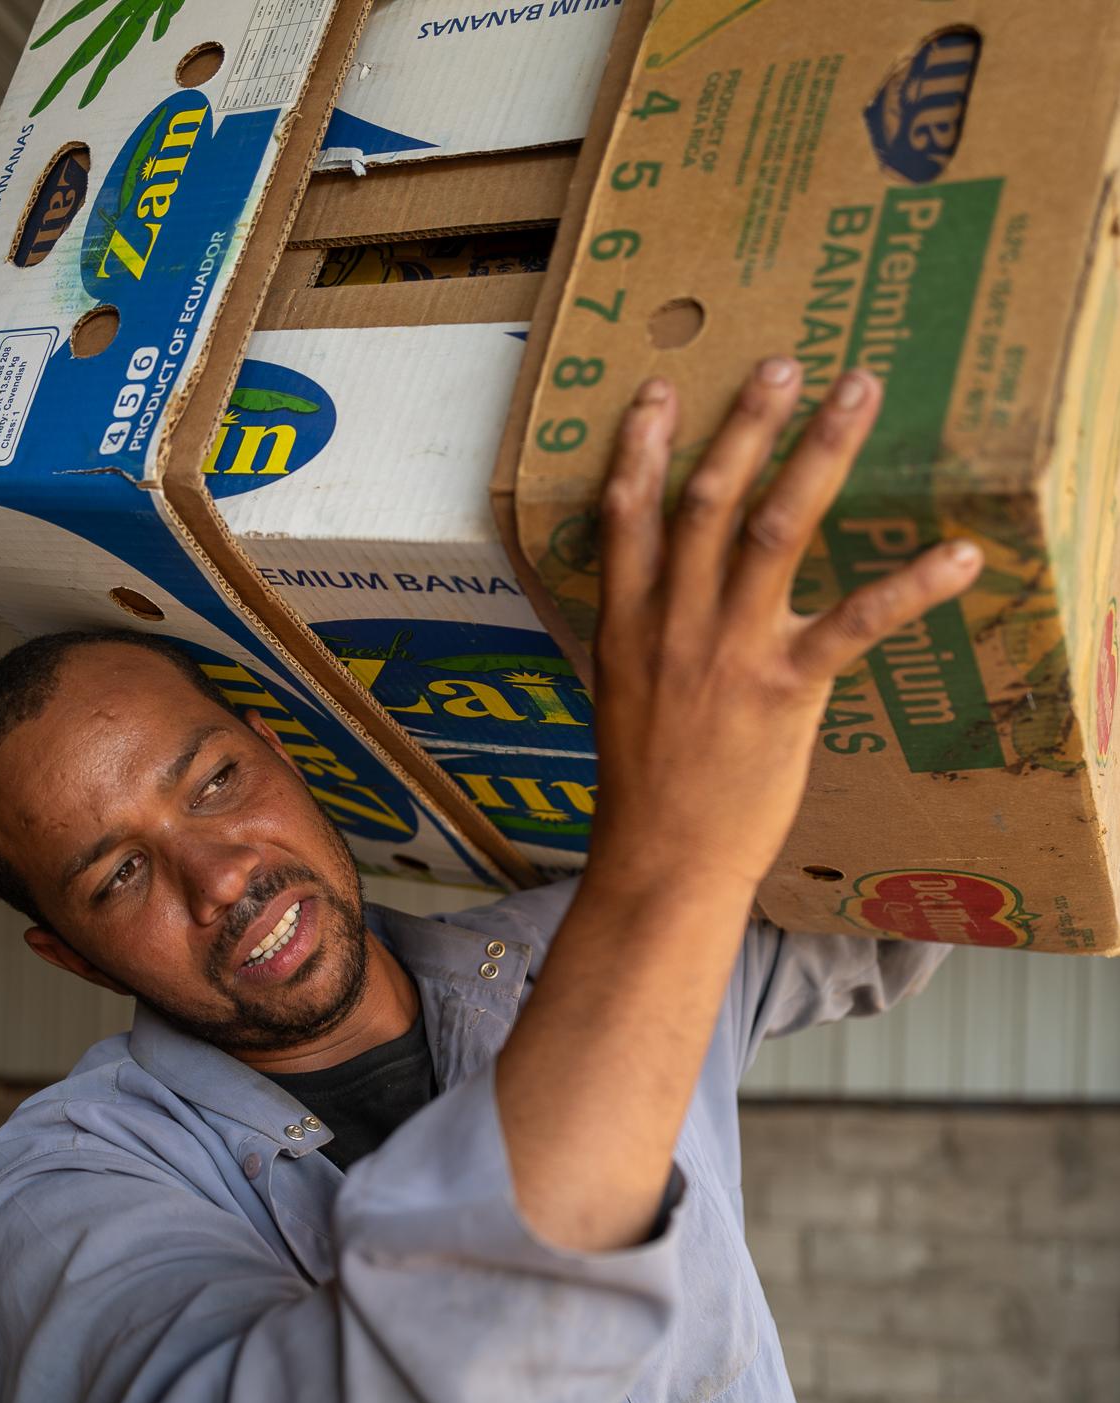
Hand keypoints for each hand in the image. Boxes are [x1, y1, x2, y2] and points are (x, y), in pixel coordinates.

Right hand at [585, 360, 981, 903]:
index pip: (627, 517)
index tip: (661, 390)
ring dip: (817, 455)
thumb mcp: (620, 700)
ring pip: (774, 532)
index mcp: (627, 625)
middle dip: (745, 425)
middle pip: (707, 501)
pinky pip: (853, 625)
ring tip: (853, 396)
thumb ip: (637, 642)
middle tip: (782, 364)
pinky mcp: (785, 692)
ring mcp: (729, 652)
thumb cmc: (645, 793)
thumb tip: (656, 608)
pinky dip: (909, 588)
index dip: (642, 449)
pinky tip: (957, 556)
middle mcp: (674, 624)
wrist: (660, 862)